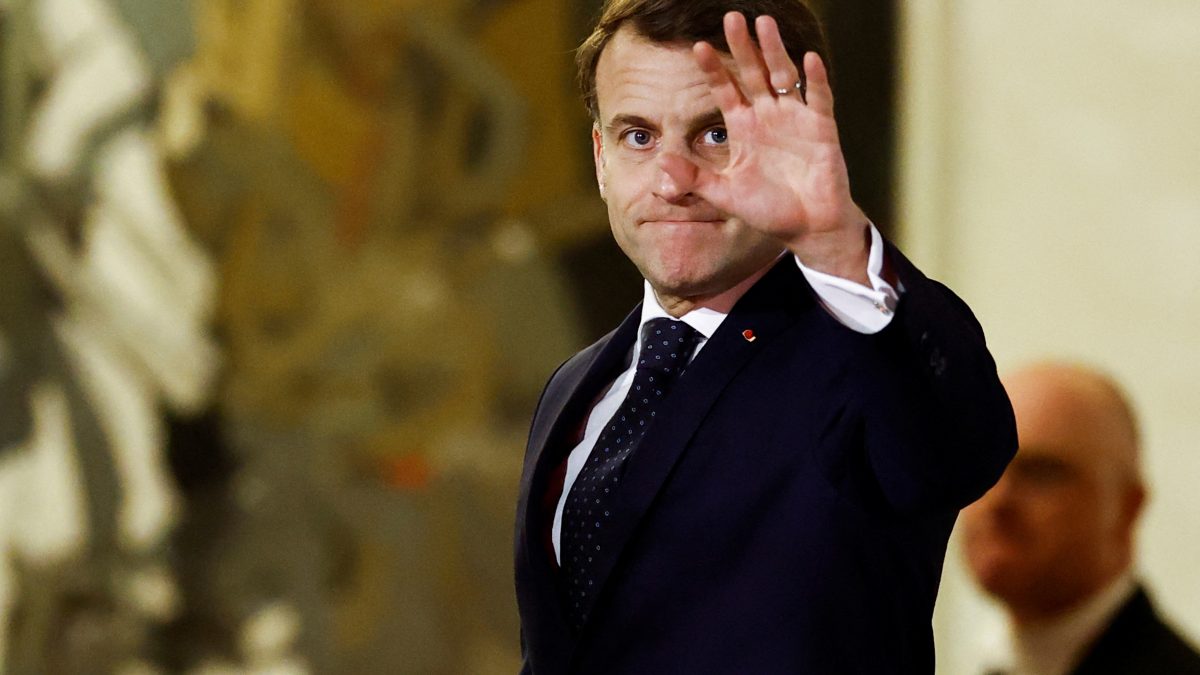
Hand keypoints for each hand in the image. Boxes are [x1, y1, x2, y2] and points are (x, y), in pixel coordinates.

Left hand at [693, 12, 868, 281]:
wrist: (808, 227)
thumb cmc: (768, 211)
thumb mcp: (725, 195)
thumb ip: (695, 179)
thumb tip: (661, 164)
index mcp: (743, 129)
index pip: (725, 91)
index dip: (713, 70)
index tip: (697, 47)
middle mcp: (768, 117)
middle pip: (752, 73)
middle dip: (743, 47)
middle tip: (732, 18)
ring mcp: (795, 119)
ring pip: (783, 76)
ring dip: (774, 51)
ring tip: (764, 24)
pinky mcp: (821, 129)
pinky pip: (818, 99)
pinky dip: (814, 80)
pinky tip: (808, 59)